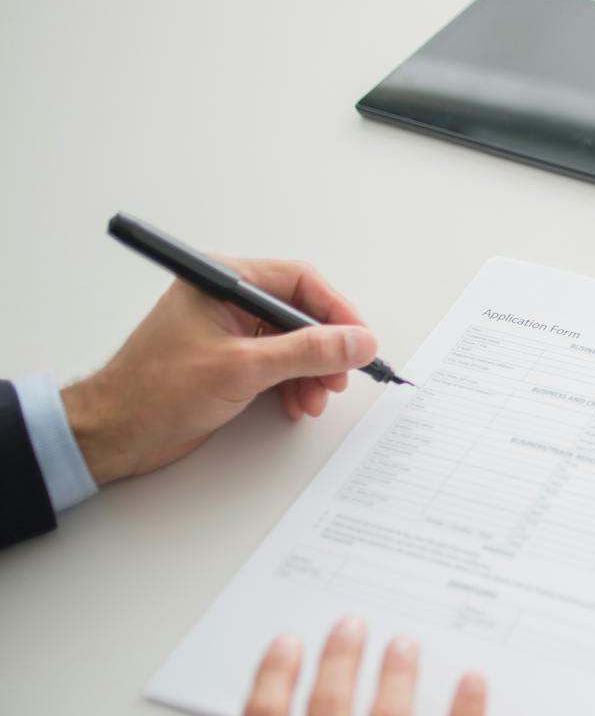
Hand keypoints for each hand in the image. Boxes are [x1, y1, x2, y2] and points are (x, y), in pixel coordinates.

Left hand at [61, 258, 378, 485]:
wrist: (114, 434)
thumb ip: (307, 352)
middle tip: (338, 378)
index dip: (336, 311)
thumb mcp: (242, 369)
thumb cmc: (157, 392)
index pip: (298, 282)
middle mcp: (227, 302)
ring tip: (314, 399)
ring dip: (311, 372)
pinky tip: (296, 403)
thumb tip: (358, 341)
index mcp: (222, 283)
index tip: (359, 341)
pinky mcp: (229, 362)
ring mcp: (228, 333)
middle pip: (300, 314)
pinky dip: (293, 384)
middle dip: (325, 349)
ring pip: (293, 344)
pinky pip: (277, 365)